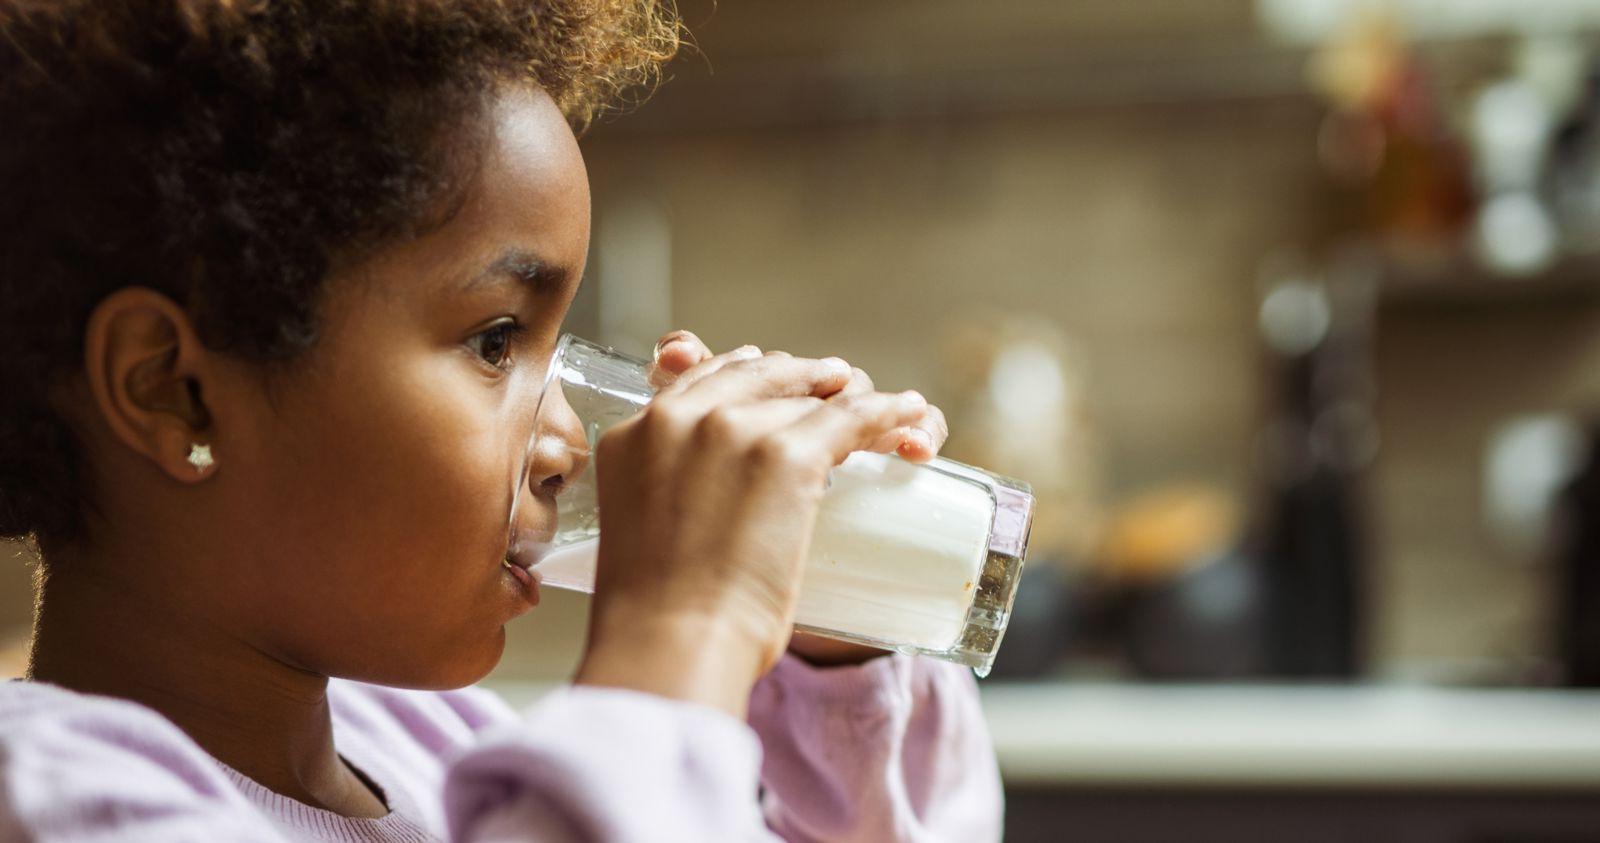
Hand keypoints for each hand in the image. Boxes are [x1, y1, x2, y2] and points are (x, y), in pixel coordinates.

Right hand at [648, 331, 949, 667]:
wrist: (671, 642)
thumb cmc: (654, 616)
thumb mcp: (641, 532)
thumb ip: (665, 501)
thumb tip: (702, 515)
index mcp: (632, 433)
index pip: (703, 379)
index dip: (749, 378)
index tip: (777, 386)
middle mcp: (681, 417)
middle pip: (760, 375)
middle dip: (803, 381)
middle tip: (835, 388)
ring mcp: (735, 430)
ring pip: (810, 395)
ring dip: (852, 397)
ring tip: (883, 408)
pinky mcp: (788, 454)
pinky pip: (852, 416)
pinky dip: (889, 412)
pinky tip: (910, 413)